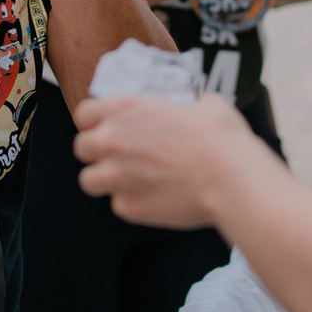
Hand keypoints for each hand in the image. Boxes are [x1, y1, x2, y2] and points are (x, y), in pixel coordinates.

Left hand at [73, 92, 273, 229]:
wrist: (231, 179)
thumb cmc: (221, 137)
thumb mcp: (205, 103)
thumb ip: (187, 104)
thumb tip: (196, 106)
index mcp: (124, 109)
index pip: (84, 113)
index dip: (94, 121)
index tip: (106, 128)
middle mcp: (111, 141)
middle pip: (81, 148)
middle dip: (96, 152)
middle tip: (119, 155)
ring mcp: (115, 177)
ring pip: (89, 181)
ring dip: (105, 180)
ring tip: (129, 180)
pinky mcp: (127, 207)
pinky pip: (119, 205)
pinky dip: (133, 202)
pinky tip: (155, 197)